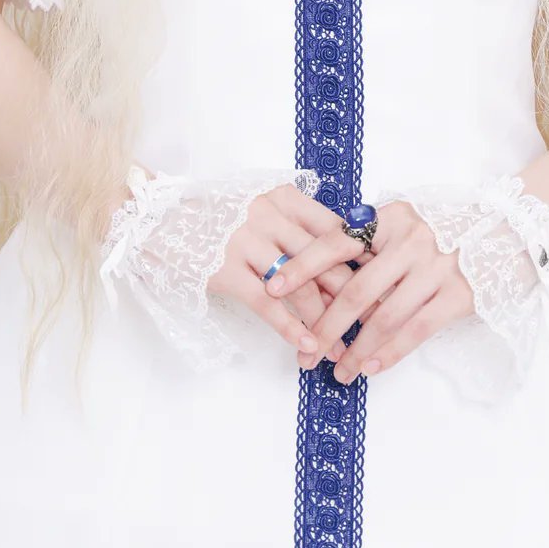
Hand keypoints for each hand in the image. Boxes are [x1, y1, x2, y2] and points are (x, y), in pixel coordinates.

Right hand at [207, 181, 371, 361]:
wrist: (164, 219)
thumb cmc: (224, 218)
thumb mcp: (266, 209)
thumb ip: (301, 227)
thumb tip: (350, 263)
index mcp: (285, 199)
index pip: (335, 231)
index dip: (362, 261)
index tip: (384, 286)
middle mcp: (269, 215)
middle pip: (323, 261)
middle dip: (352, 297)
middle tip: (373, 324)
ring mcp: (246, 242)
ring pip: (299, 286)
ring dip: (323, 321)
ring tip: (339, 348)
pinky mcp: (225, 271)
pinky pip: (266, 305)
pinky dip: (290, 328)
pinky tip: (306, 347)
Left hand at [265, 197, 475, 382]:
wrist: (505, 231)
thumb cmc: (442, 231)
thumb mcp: (403, 223)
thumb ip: (370, 242)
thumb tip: (322, 276)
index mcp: (390, 217)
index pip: (336, 242)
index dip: (302, 266)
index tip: (273, 288)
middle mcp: (411, 240)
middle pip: (356, 290)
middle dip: (325, 326)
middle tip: (304, 353)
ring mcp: (437, 267)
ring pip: (383, 317)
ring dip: (355, 350)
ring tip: (338, 372)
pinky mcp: (458, 295)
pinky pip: (416, 331)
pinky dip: (389, 354)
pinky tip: (370, 368)